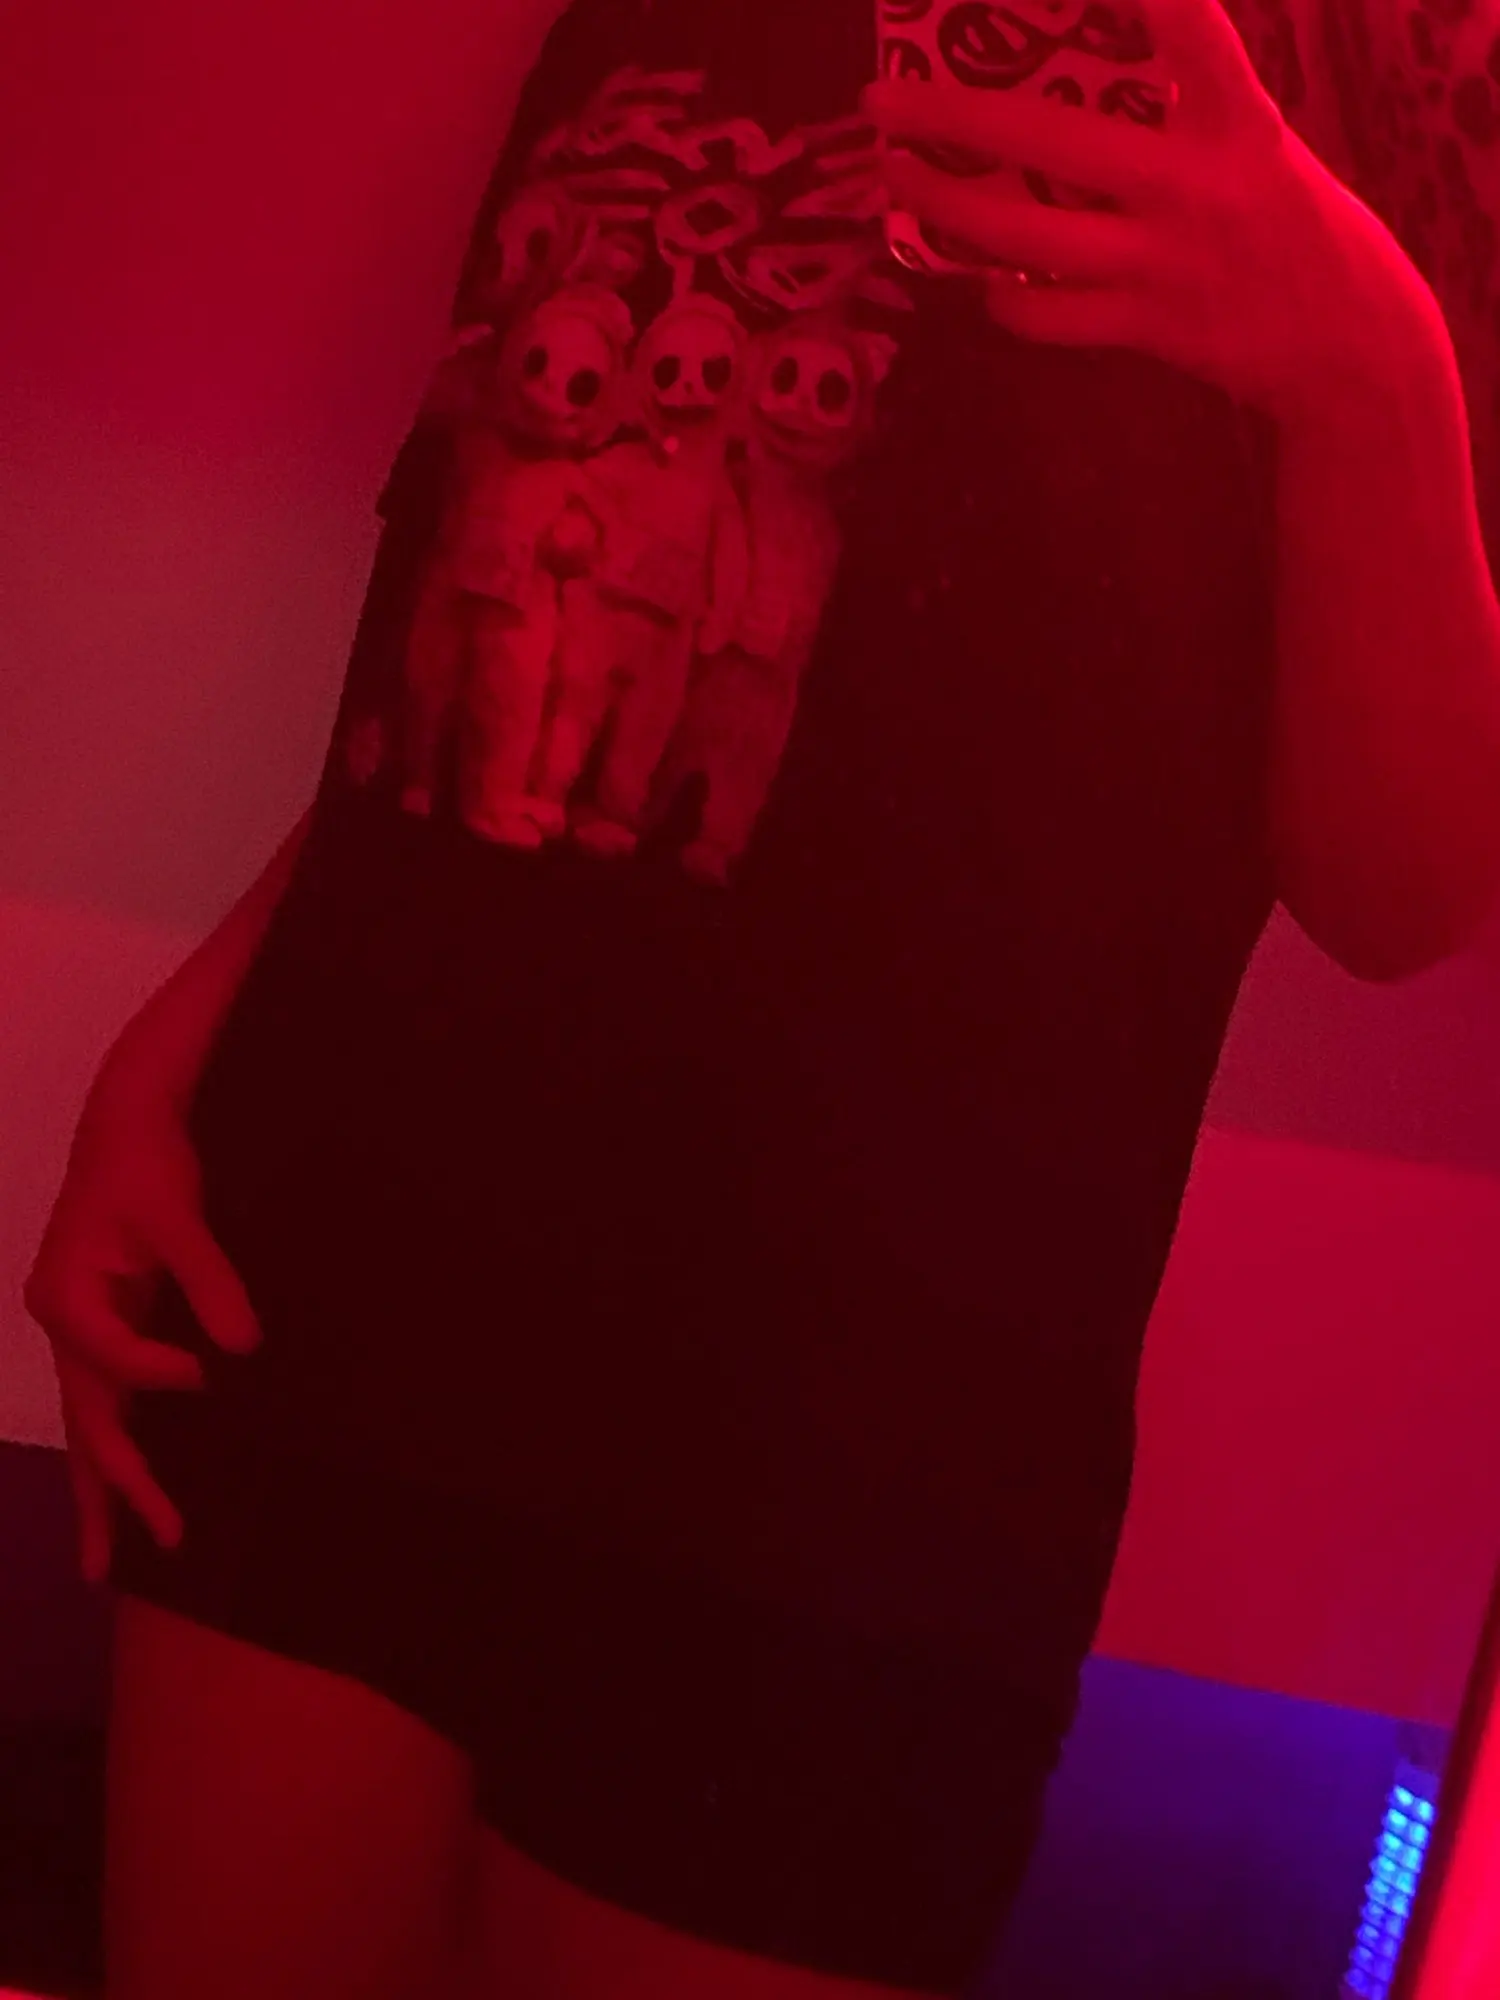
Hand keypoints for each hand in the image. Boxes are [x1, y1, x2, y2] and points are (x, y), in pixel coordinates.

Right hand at [24, 1086, 260, 1583]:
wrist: (125, 1127)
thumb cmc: (147, 1164)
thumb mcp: (178, 1213)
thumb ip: (209, 1277)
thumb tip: (243, 1345)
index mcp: (66, 1297)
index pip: (114, 1359)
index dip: (160, 1374)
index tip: (210, 1375)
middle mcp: (62, 1325)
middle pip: (88, 1420)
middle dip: (120, 1487)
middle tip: (164, 1542)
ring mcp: (77, 1335)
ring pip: (87, 1426)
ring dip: (101, 1491)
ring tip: (105, 1565)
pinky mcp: (100, 1332)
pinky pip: (104, 1404)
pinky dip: (112, 1451)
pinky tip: (126, 1493)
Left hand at [863, 0, 1440, 425]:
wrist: (1349, 344)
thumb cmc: (1294, 227)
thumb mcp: (1259, 148)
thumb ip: (1188, 112)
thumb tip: (1078, 81)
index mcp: (1239, 127)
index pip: (1193, 35)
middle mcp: (1195, 190)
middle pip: (1051, 145)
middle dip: (955, 116)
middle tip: (885, 99)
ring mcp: (1162, 266)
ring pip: (1025, 238)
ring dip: (947, 208)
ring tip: (900, 180)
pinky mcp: (1147, 329)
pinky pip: (1048, 314)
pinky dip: (1005, 298)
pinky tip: (986, 281)